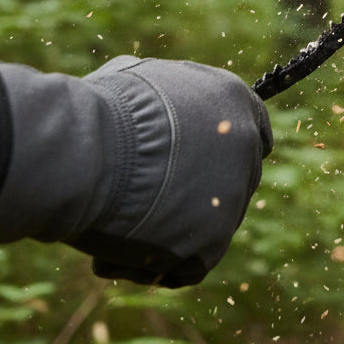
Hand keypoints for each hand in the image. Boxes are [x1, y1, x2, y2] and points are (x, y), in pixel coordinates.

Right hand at [0, 56, 272, 287]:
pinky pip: (185, 264)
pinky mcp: (211, 246)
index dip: (224, 148)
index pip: (252, 129)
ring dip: (165, 229)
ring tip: (115, 219)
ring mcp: (232, 199)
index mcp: (234, 100)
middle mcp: (245, 147)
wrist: (91, 152)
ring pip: (204, 225)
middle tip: (151, 198)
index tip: (203, 161)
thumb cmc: (105, 110)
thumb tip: (162, 101)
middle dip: (195, 191)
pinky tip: (113, 249)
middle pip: (233, 180)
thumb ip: (171, 96)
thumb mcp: (144, 79)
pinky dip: (149, 263)